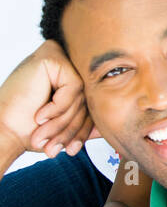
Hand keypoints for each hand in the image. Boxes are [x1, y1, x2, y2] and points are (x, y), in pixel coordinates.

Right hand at [0, 41, 93, 158]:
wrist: (2, 131)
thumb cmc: (28, 130)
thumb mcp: (65, 128)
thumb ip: (88, 124)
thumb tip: (116, 128)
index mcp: (69, 77)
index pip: (91, 102)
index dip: (83, 129)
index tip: (71, 151)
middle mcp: (66, 63)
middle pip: (88, 98)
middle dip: (73, 128)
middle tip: (54, 149)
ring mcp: (59, 56)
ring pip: (82, 94)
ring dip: (63, 121)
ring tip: (43, 135)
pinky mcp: (52, 54)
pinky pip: (74, 86)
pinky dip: (58, 105)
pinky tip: (40, 114)